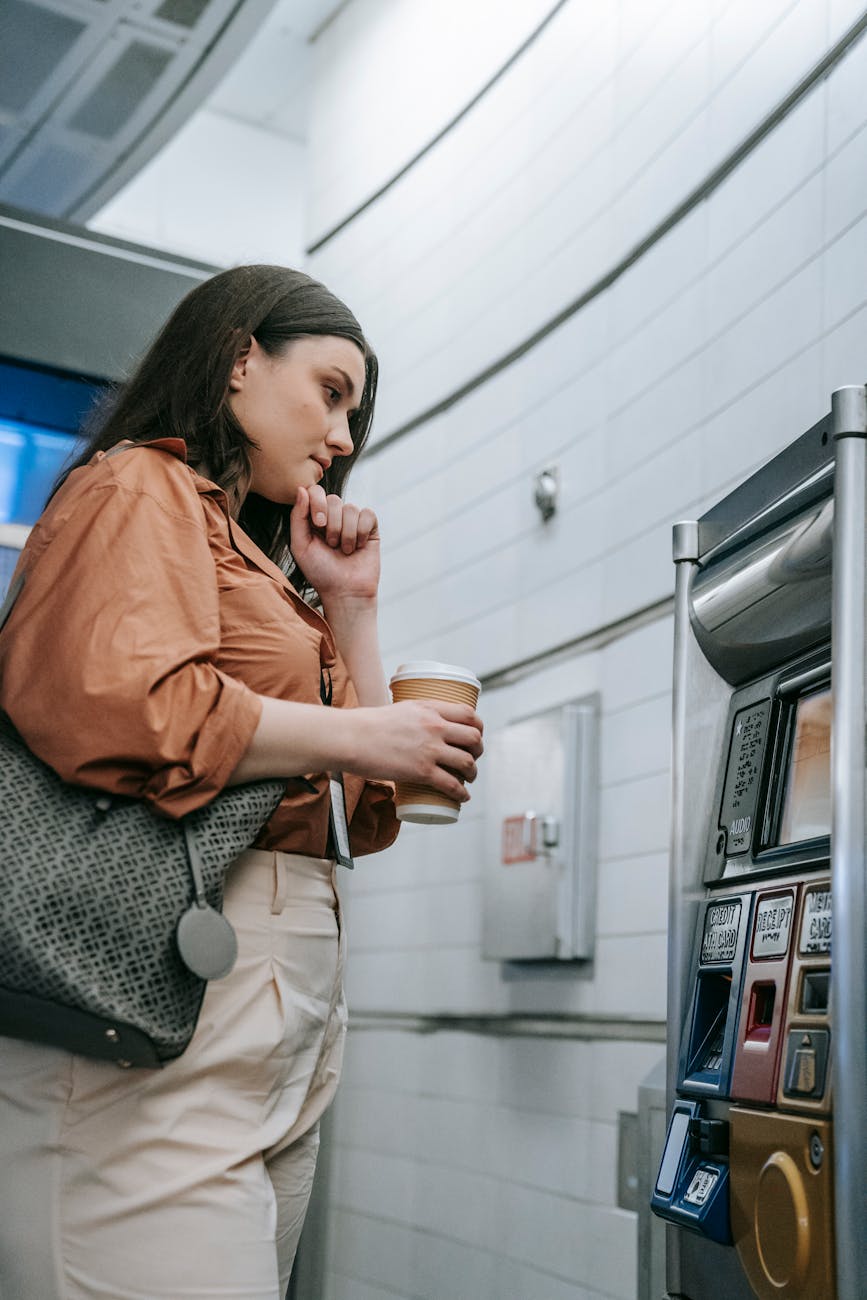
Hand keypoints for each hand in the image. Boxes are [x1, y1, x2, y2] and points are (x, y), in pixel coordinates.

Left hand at [290, 484, 379, 602]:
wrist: (345, 592)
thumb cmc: (320, 572)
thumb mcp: (300, 546)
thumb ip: (297, 517)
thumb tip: (302, 489)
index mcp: (314, 517)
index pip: (315, 491)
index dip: (318, 503)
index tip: (318, 524)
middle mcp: (334, 516)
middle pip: (334, 499)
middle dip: (332, 524)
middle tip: (331, 545)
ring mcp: (353, 521)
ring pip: (351, 508)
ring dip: (346, 533)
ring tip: (344, 551)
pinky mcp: (370, 528)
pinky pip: (368, 514)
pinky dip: (361, 532)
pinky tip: (358, 547)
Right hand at [344, 700, 483, 802]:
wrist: (351, 738)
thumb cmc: (367, 725)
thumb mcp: (398, 710)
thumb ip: (413, 718)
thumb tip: (416, 729)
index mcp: (430, 708)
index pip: (468, 714)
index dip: (478, 726)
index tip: (476, 734)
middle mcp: (435, 727)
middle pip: (473, 738)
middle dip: (478, 750)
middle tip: (473, 757)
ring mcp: (430, 749)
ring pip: (467, 762)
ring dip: (473, 772)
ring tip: (469, 778)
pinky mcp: (422, 771)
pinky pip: (452, 784)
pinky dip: (461, 793)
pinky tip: (462, 797)